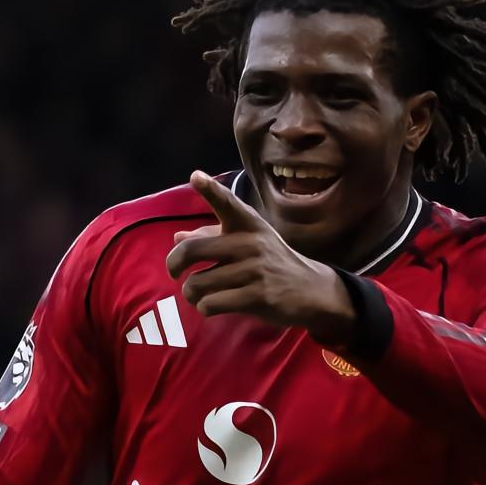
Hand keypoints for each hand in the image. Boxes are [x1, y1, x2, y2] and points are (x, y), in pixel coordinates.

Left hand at [166, 170, 355, 342]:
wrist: (311, 290)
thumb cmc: (272, 263)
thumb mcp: (248, 243)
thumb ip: (212, 238)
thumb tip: (177, 237)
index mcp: (248, 224)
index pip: (227, 202)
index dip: (209, 189)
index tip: (195, 177)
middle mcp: (250, 243)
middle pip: (191, 250)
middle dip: (174, 264)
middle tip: (175, 272)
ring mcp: (254, 270)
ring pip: (196, 283)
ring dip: (192, 294)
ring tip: (201, 294)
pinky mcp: (257, 297)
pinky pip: (210, 304)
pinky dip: (205, 308)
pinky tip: (213, 306)